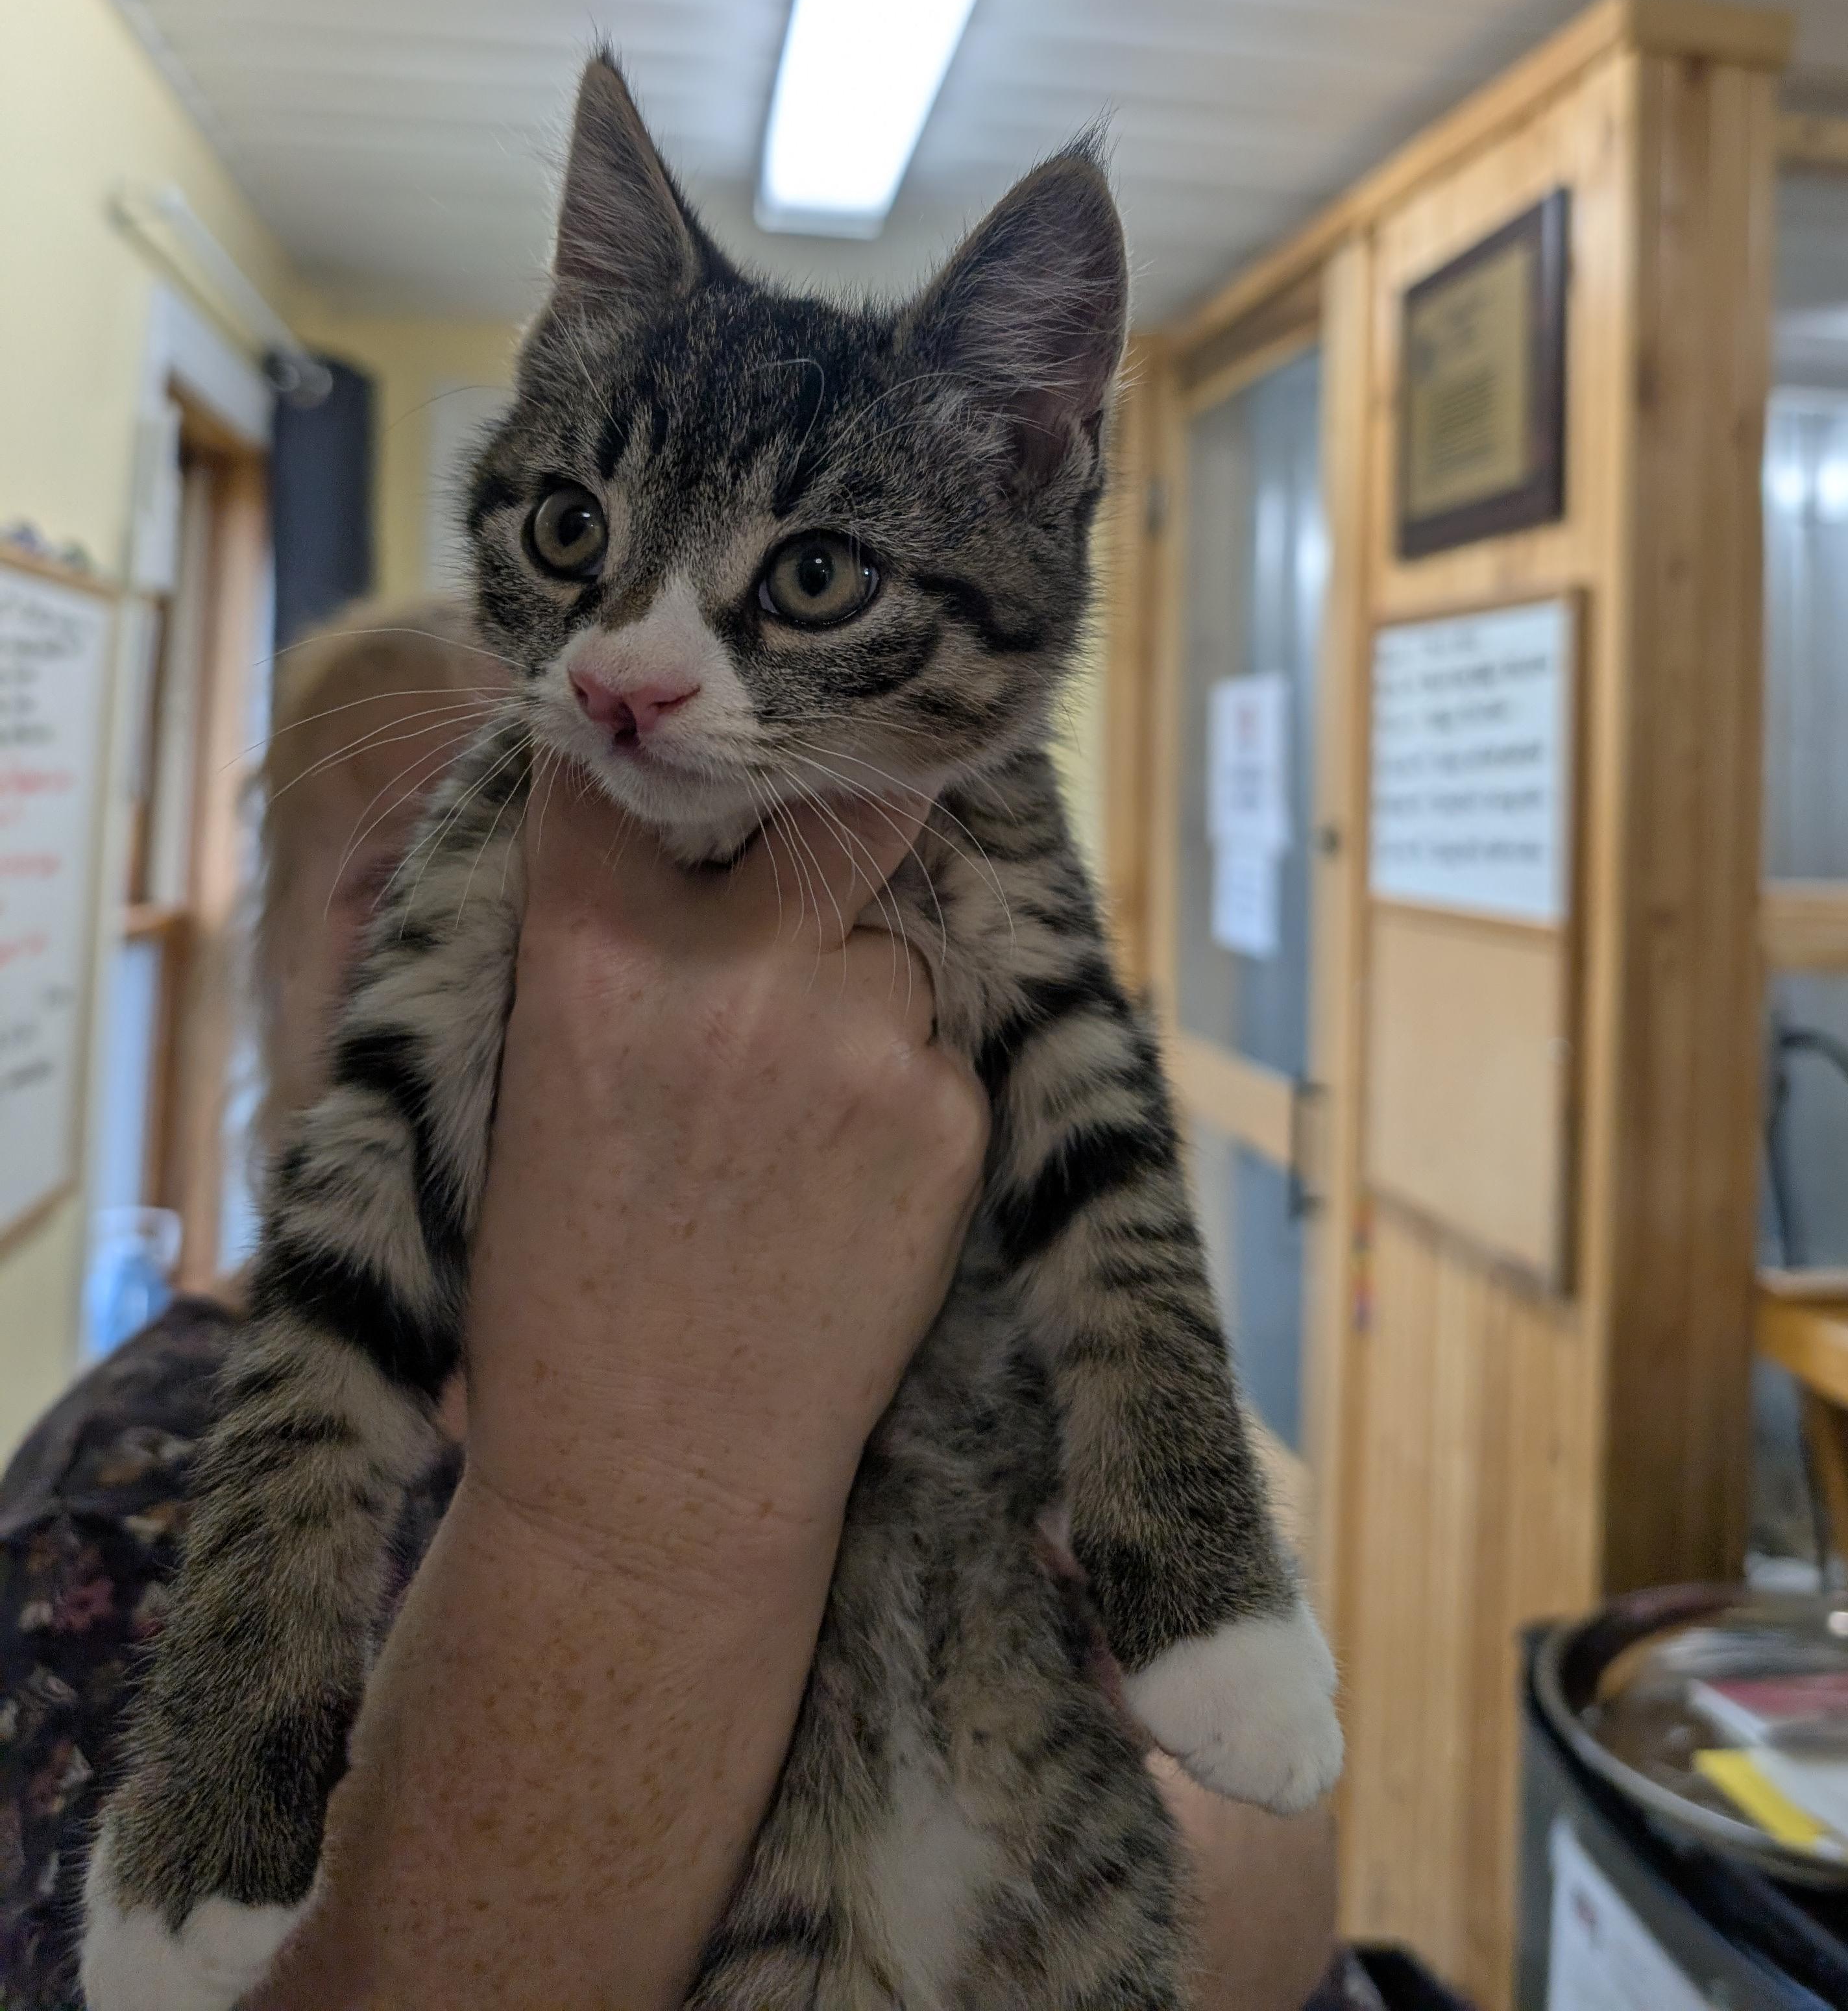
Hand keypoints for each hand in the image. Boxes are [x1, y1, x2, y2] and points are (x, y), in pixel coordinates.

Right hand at [461, 762, 988, 1567]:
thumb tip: (666, 818)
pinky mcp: (945, 1109)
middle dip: (832, 833)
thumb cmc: (568, 1286)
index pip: (623, 778)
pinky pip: (936, 1047)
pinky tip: (841, 1187)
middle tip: (821, 875)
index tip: (686, 739)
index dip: (657, 756)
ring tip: (794, 1127)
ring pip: (892, 951)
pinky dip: (904, 1088)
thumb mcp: (534, 1085)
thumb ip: (604, 945)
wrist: (655, 1476)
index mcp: (593, 954)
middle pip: (828, 821)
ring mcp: (857, 1033)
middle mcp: (732, 967)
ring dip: (861, 998)